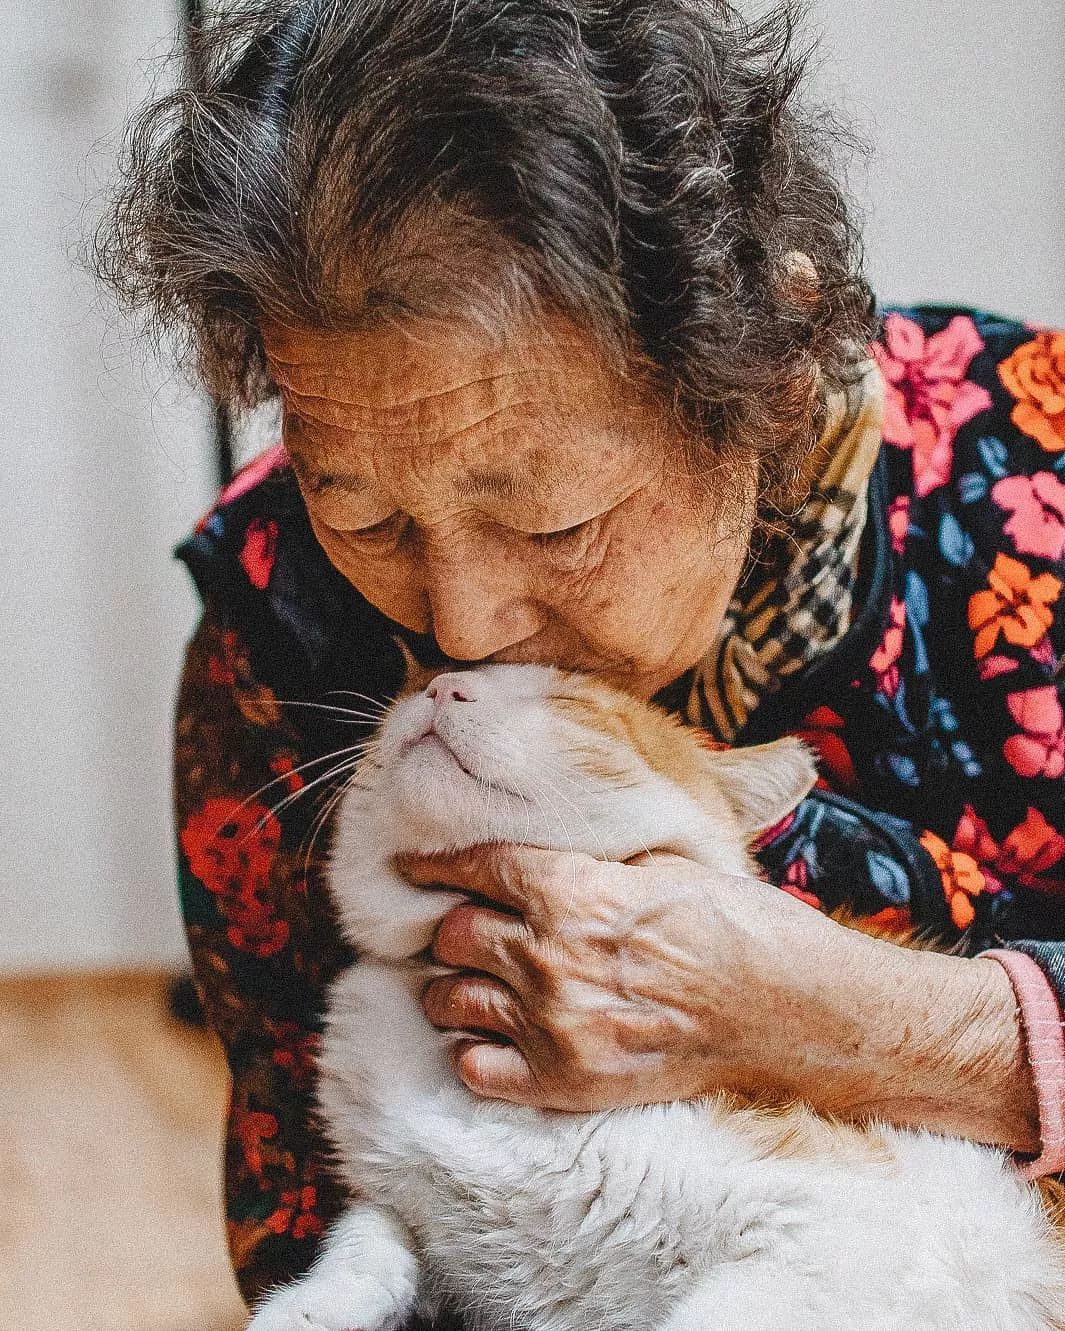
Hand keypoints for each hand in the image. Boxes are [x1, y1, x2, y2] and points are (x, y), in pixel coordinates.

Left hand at [394, 843, 868, 1110]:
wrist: (791, 1012)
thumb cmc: (740, 928)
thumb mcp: (666, 865)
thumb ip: (595, 866)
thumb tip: (551, 861)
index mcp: (571, 891)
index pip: (474, 867)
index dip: (435, 864)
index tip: (413, 866)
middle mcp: (547, 956)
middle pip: (451, 935)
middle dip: (452, 926)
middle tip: (465, 927)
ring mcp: (551, 1025)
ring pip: (448, 1000)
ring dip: (454, 986)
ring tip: (471, 981)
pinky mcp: (564, 1082)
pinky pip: (476, 1068)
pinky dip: (476, 1050)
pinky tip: (496, 1036)